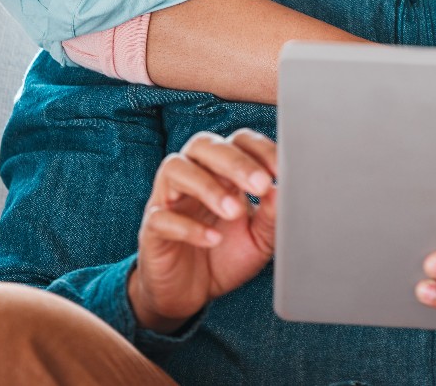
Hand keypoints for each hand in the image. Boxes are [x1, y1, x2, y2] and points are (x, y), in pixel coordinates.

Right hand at [128, 129, 277, 332]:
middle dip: (236, 162)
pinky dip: (188, 226)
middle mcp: (194, 173)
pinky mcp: (152, 227)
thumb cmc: (226, 256)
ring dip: (208, 187)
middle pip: (205, 145)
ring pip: (177, 168)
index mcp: (223, 170)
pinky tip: (212, 240)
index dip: (260, 150)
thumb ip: (271, 216)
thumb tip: (282, 192)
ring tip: (234, 211)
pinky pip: (161, 216)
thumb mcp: (259, 239)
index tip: (281, 170)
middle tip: (260, 185)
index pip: (238, 142)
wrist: (191, 293)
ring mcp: (169, 197)